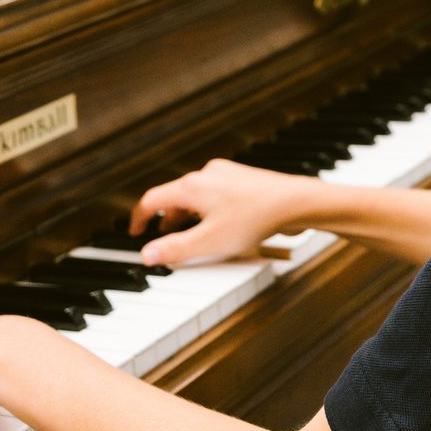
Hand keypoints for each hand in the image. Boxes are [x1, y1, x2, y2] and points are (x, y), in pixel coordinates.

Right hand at [129, 159, 319, 265]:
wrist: (295, 202)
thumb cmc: (254, 218)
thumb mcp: (209, 241)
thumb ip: (175, 249)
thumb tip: (147, 254)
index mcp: (191, 187)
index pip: (153, 199)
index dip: (139, 218)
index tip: (135, 231)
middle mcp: (206, 175)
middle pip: (175, 196)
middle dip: (166, 219)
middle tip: (162, 236)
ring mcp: (226, 176)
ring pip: (196, 195)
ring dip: (187, 215)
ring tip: (190, 234)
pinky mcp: (243, 181)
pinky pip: (216, 195)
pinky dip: (207, 210)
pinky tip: (220, 225)